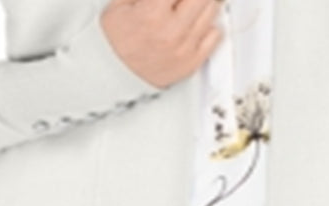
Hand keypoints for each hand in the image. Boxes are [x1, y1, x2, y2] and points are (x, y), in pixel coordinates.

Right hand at [101, 0, 224, 88]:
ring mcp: (184, 47)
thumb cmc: (114, 40)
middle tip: (183, 0)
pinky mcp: (192, 61)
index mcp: (152, 13)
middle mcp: (171, 30)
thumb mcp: (120, 3)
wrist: (113, 74)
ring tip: (189, 4)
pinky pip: (215, 35)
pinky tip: (197, 21)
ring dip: (205, 1)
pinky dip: (209, 24)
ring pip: (211, 11)